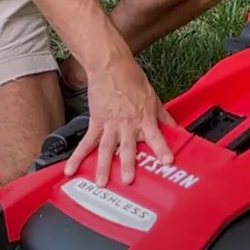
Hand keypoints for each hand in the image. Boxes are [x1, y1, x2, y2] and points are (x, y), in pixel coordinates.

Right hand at [63, 51, 175, 186]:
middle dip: (129, 164)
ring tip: (102, 182)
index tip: (167, 161)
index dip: (162, 148)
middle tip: (128, 180)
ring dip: (103, 166)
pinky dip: (78, 156)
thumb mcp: (154, 97)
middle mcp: (127, 123)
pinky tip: (71, 168)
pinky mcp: (96, 122)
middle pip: (128, 146)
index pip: (156, 136)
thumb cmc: (133, 79)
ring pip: (107, 148)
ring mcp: (110, 124)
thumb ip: (164, 117)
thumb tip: (177, 129)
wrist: (111, 66)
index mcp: (144, 117)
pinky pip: (87, 142)